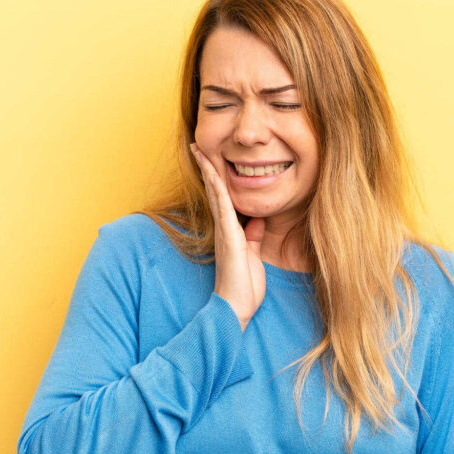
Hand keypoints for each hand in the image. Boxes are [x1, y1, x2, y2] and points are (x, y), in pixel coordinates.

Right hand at [190, 142, 265, 330]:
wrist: (236, 307)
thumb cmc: (244, 285)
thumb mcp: (253, 255)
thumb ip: (254, 236)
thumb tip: (257, 220)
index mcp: (230, 230)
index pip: (222, 198)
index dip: (216, 177)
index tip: (209, 158)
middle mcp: (223, 227)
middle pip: (213, 191)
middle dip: (206, 167)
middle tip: (196, 145)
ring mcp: (224, 231)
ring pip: (215, 194)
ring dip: (208, 171)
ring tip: (199, 150)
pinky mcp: (229, 237)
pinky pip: (223, 208)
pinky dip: (218, 190)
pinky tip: (215, 174)